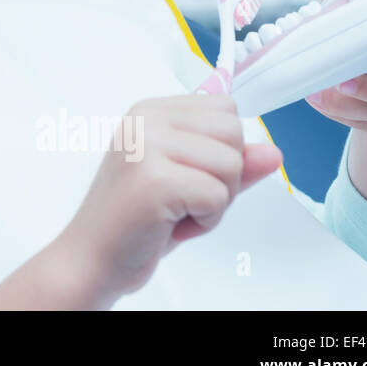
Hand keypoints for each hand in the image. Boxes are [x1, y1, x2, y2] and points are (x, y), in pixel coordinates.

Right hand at [60, 94, 281, 305]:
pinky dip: (205, 222)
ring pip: (232, 165)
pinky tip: (171, 225)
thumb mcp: (189, 181)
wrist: (92, 257)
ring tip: (177, 211)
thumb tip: (274, 152)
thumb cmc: (137, 220)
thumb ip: (230, 163)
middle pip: (234, 132)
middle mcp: (145, 119)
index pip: (226, 108)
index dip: (222, 149)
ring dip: (216, 201)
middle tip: (184, 198)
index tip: (186, 175)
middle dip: (225, 175)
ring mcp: (147, 146)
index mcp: (150, 110)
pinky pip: (219, 197)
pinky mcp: (155, 179)